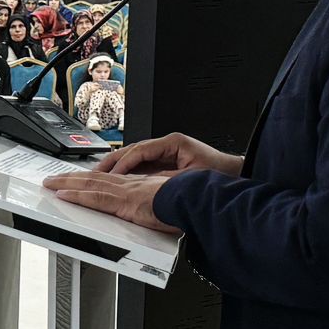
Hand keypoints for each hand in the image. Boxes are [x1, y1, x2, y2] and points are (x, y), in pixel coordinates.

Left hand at [41, 172, 179, 233]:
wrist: (196, 200)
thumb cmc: (189, 202)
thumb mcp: (169, 203)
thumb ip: (157, 207)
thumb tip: (155, 214)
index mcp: (139, 186)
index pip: (108, 179)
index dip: (91, 177)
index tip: (77, 177)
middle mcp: (129, 185)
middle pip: (94, 178)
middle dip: (72, 178)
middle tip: (54, 178)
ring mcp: (125, 193)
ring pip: (89, 185)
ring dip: (67, 184)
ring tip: (50, 184)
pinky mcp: (124, 203)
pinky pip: (95, 199)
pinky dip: (77, 196)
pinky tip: (63, 195)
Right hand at [96, 132, 242, 178]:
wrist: (234, 173)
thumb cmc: (219, 172)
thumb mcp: (193, 178)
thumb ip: (168, 180)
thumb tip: (146, 186)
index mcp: (172, 143)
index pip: (139, 151)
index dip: (123, 164)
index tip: (113, 176)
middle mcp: (166, 144)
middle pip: (130, 150)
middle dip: (110, 162)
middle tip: (94, 174)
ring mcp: (164, 152)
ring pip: (131, 157)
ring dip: (114, 166)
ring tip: (97, 175)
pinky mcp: (164, 160)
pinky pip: (138, 164)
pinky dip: (124, 171)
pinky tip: (113, 178)